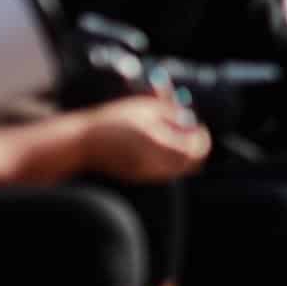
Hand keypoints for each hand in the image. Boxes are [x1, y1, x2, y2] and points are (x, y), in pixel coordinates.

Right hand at [80, 95, 211, 182]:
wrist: (84, 142)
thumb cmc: (114, 120)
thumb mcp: (147, 108)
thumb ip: (174, 114)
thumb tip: (191, 121)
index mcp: (160, 144)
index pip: (196, 150)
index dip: (202, 139)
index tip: (199, 128)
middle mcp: (156, 164)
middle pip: (190, 164)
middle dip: (195, 149)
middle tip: (190, 134)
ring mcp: (147, 174)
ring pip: (177, 170)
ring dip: (182, 156)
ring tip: (171, 138)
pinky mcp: (139, 178)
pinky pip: (163, 173)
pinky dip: (168, 162)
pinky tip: (156, 148)